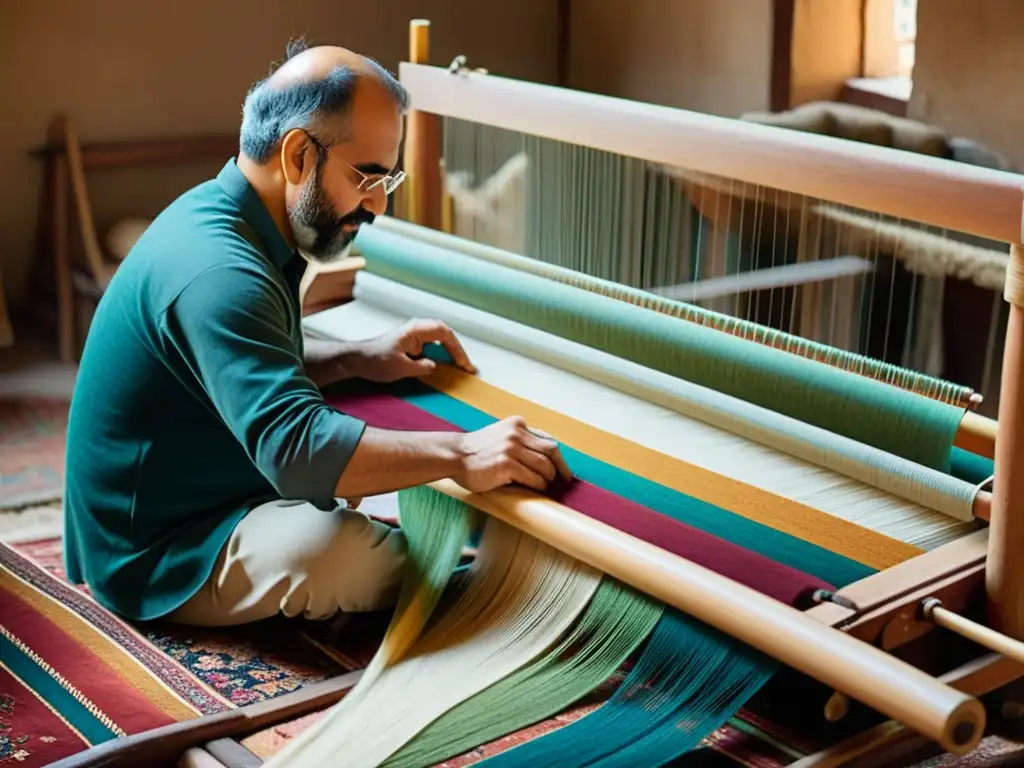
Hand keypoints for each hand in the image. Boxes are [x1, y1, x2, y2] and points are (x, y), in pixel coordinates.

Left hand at [349, 319, 476, 382]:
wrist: (358, 360)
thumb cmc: (377, 360)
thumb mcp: (401, 368)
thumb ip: (421, 367)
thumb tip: (434, 366)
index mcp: (416, 329)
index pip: (444, 334)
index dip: (457, 349)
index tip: (463, 364)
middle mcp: (417, 328)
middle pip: (445, 334)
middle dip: (457, 349)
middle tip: (466, 366)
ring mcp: (414, 334)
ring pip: (439, 338)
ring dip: (450, 351)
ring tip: (460, 365)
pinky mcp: (411, 342)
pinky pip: (432, 344)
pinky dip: (441, 353)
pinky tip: (445, 364)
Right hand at [454, 416, 572, 492]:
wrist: (453, 456)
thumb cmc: (476, 451)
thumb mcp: (500, 435)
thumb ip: (519, 440)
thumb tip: (545, 458)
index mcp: (517, 424)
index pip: (548, 440)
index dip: (559, 458)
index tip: (563, 470)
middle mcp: (516, 433)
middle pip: (552, 451)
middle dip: (561, 469)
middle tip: (563, 482)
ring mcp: (512, 448)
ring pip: (545, 466)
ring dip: (548, 480)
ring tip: (545, 487)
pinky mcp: (507, 464)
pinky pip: (534, 479)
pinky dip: (539, 486)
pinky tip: (535, 490)